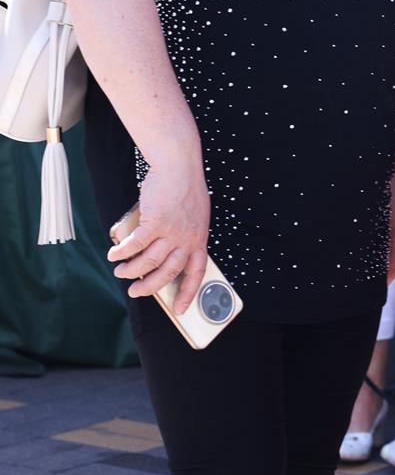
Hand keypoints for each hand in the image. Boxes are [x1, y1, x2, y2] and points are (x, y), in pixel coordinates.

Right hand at [108, 156, 210, 314]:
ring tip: (120, 272)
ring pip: (148, 261)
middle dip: (149, 287)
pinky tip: (113, 255)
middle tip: (135, 291)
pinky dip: (122, 252)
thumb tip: (170, 254)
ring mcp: (171, 231)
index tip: (179, 309)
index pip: (197, 272)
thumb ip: (187, 234)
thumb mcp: (196, 215)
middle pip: (167, 272)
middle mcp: (187, 238)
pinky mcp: (155, 221)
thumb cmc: (185, 187)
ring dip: (130, 270)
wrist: (179, 164)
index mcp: (200, 238)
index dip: (188, 293)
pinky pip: (135, 244)